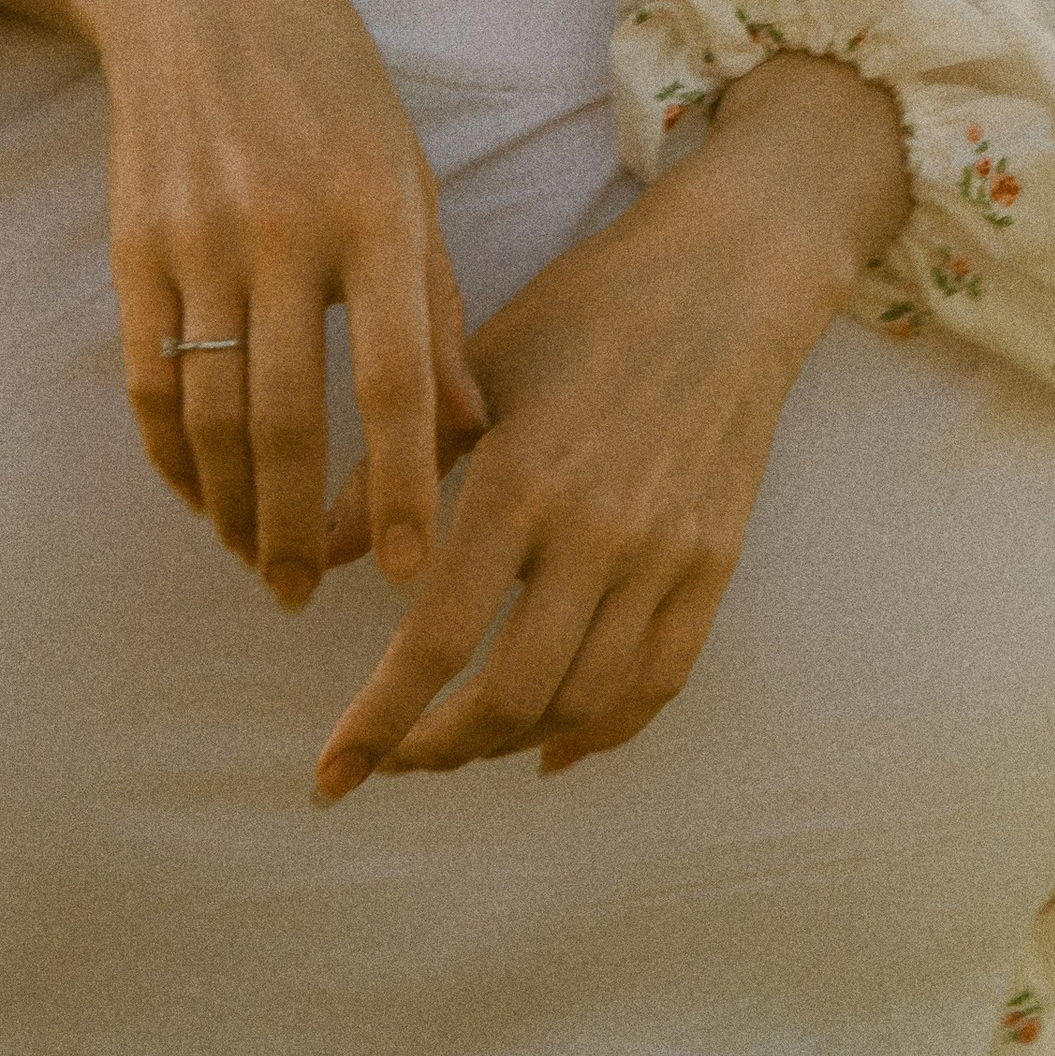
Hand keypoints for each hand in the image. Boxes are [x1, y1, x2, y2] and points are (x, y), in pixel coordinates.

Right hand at [0, 0, 485, 604]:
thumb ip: (436, 305)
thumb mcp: (410, 176)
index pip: (395, 376)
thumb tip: (468, 431)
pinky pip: (146, 376)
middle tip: (298, 596)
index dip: (404, 481)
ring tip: (251, 562)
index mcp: (377, 209)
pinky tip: (196, 497)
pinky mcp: (131, 243)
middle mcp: (284, 226)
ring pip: (208, 411)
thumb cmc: (333, 88)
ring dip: (226, 506)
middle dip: (292, 526)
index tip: (409, 570)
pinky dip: (169, 453)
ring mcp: (197, 236)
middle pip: (286, 416)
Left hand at [312, 52, 908, 796]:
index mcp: (523, 479)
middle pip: (509, 695)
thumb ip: (400, 468)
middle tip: (387, 761)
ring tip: (456, 744)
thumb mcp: (479, 368)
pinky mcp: (714, 563)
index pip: (438, 640)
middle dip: (434, 750)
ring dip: (507, 745)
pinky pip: (659, 682)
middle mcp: (598, 531)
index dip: (378, 722)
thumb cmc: (588, 309)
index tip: (330, 776)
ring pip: (581, 702)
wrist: (729, 279)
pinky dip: (602, 733)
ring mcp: (666, 554)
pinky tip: (552, 749)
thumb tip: (324, 552)